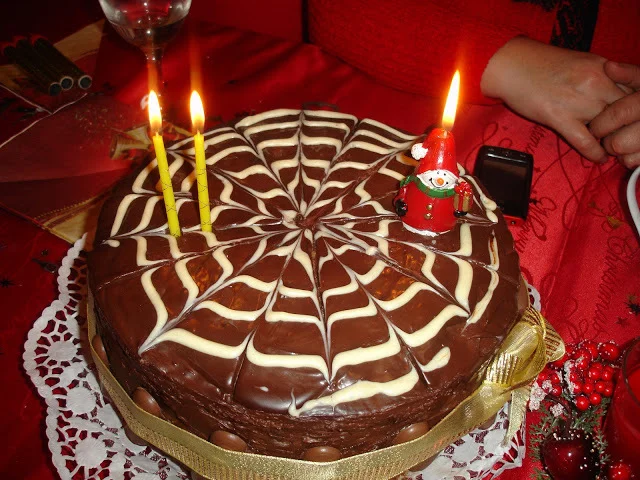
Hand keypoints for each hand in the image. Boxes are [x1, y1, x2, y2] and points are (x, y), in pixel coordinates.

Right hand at [481, 36, 626, 162]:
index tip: (632, 120)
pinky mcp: (558, 116)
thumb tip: (616, 97)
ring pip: (609, 127)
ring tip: (613, 148)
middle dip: (627, 127)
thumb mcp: (582, 63)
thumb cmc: (542, 64)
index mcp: (604, 68)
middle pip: (626, 111)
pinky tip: (599, 158)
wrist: (512, 65)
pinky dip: (595, 153)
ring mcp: (578, 101)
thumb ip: (603, 78)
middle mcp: (596, 82)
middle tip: (626, 138)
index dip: (635, 110)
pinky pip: (585, 140)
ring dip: (612, 140)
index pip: (634, 92)